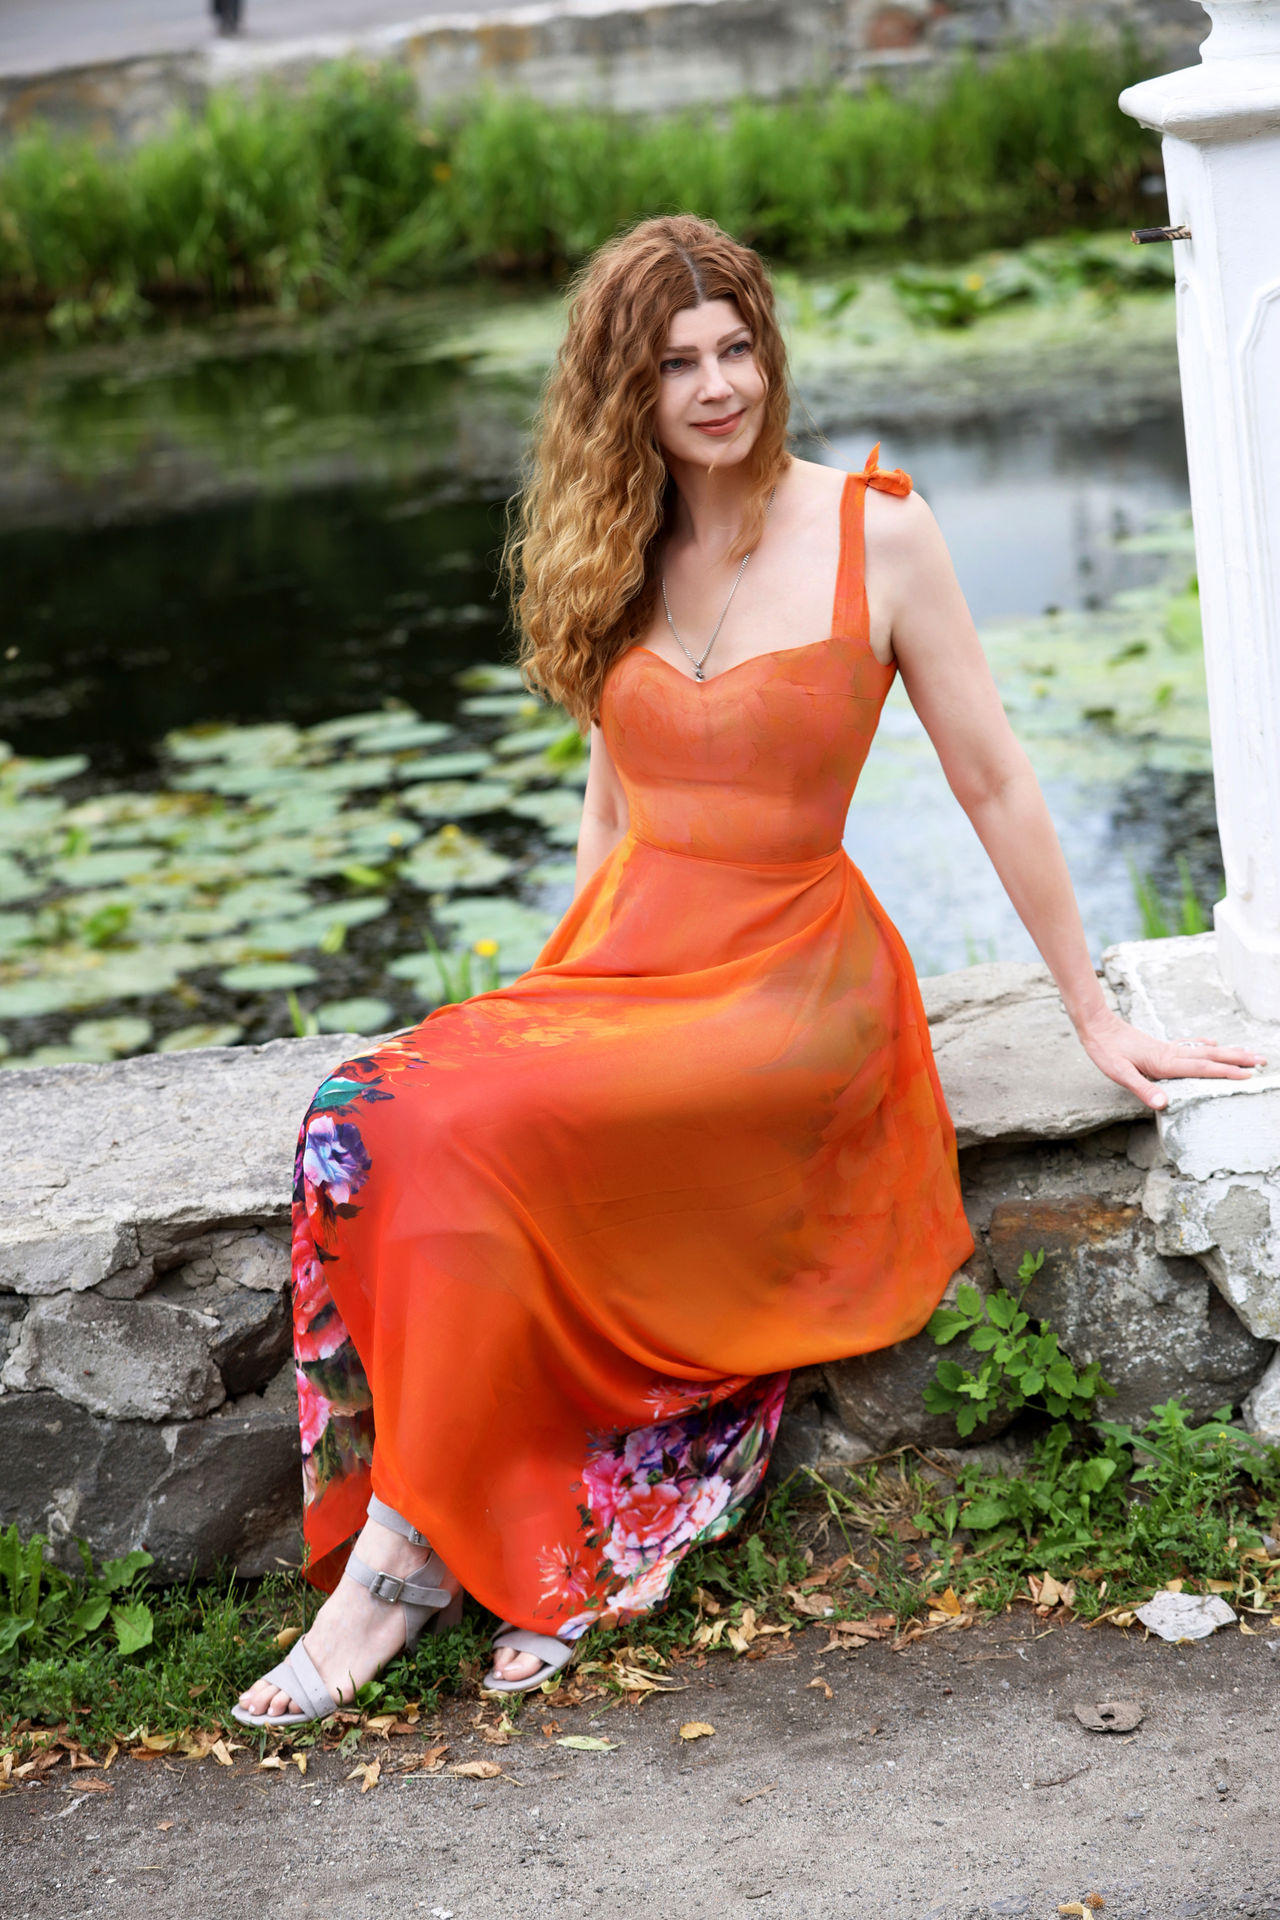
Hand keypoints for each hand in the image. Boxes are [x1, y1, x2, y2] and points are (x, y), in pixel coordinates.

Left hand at [1077, 1010, 1266, 1111]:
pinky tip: (1213, 1044)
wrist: (1096, 1026)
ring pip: (1204, 1051)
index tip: (1249, 1075)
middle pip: (1211, 1057)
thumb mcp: (1119, 1073)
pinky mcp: (1161, 1046)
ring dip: (1228, 1053)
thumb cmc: (1106, 1051)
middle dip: (1238, 1060)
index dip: (1226, 1073)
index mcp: (1165, 1063)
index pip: (1202, 1069)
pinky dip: (1206, 1046)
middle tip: (1263, 1061)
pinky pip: (1190, 1046)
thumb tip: (1164, 1104)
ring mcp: (1168, 1048)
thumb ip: (1142, 1088)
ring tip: (1248, 1053)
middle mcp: (1171, 1054)